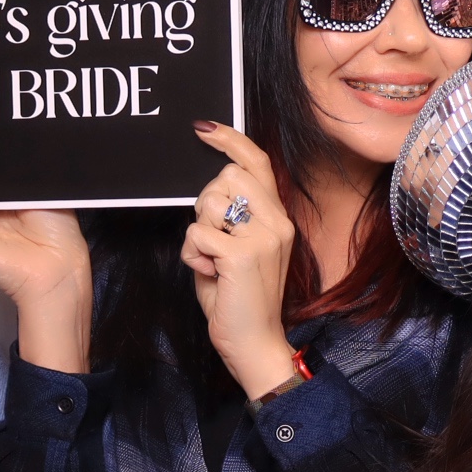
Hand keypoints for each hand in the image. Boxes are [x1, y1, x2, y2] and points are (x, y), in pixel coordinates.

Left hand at [180, 122, 299, 398]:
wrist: (255, 343)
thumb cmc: (239, 298)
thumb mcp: (239, 250)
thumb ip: (233, 219)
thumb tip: (211, 191)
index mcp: (279, 218)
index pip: (257, 163)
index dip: (230, 140)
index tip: (204, 128)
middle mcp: (277, 222)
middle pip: (226, 176)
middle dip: (206, 202)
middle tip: (212, 238)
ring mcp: (263, 236)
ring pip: (209, 202)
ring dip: (198, 231)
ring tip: (211, 260)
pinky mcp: (242, 254)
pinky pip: (197, 233)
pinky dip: (193, 255)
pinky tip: (210, 274)